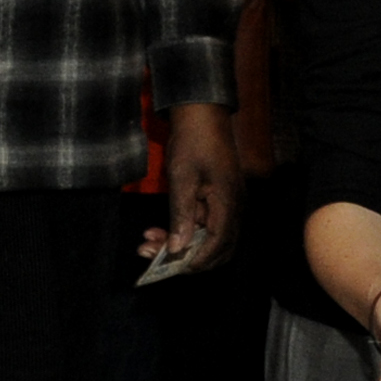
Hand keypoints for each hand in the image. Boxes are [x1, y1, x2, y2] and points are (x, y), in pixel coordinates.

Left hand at [154, 99, 237, 272]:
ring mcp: (226, 206)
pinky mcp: (217, 202)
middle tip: (151, 254)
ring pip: (205, 240)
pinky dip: (181, 231)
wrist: (202, 114)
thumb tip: (178, 248)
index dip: (194, 261)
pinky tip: (157, 230)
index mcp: (228, 203)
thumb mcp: (182, 177)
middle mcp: (233, 209)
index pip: (217, 246)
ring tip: (147, 242)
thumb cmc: (193, 141)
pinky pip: (201, 227)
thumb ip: (181, 215)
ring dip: (179, 245)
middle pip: (215, 250)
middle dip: (184, 257)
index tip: (167, 265)